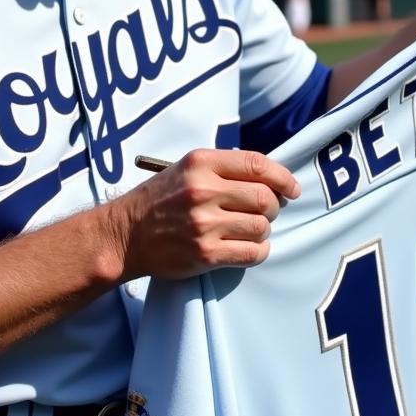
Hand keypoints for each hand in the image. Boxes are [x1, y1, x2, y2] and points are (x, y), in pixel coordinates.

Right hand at [104, 149, 301, 279]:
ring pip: (262, 226)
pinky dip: (258, 251)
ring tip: (249, 229)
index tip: (291, 188)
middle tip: (264, 211)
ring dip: (263, 230)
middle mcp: (203, 190)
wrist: (124, 235)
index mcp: (200, 163)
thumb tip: (270, 178)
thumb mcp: (185, 169)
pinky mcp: (205, 253)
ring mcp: (204, 223)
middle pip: (265, 198)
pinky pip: (252, 253)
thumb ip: (223, 168)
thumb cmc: (158, 200)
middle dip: (272, 206)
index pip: (257, 165)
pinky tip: (248, 247)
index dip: (283, 177)